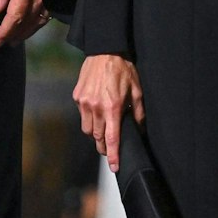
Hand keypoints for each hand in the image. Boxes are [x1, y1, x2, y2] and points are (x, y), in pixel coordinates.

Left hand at [0, 0, 57, 46]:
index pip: (14, 16)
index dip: (5, 30)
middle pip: (26, 22)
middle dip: (13, 35)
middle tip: (1, 43)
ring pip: (37, 21)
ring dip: (25, 33)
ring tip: (14, 40)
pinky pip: (46, 14)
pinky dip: (37, 24)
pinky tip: (30, 28)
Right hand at [74, 54, 141, 170]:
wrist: (105, 50)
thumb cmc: (123, 69)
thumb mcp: (137, 91)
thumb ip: (138, 113)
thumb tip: (139, 129)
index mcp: (112, 107)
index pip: (112, 139)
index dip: (113, 155)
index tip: (114, 167)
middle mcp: (96, 107)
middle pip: (97, 137)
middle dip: (103, 146)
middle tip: (109, 148)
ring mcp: (84, 102)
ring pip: (87, 129)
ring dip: (94, 133)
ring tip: (102, 130)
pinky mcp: (77, 96)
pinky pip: (82, 114)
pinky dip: (88, 118)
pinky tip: (96, 111)